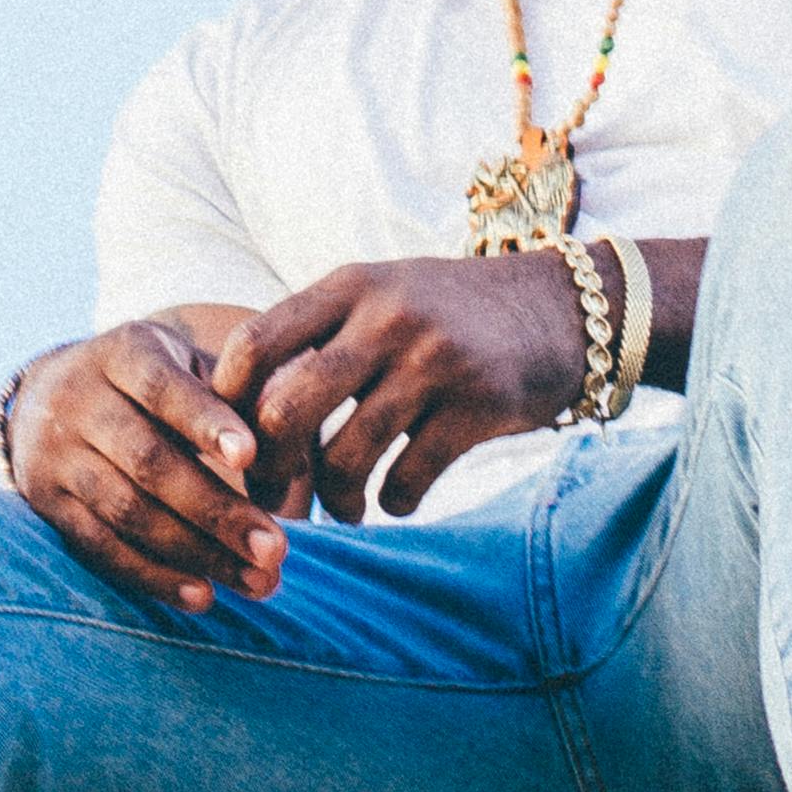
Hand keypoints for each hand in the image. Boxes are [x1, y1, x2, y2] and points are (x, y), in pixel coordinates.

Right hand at [4, 320, 290, 610]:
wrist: (44, 396)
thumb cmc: (149, 383)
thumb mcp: (183, 363)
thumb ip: (235, 394)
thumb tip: (293, 447)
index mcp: (124, 352)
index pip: (164, 388)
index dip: (206, 422)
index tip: (251, 457)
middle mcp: (80, 399)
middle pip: (148, 461)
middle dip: (216, 510)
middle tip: (277, 549)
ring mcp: (56, 454)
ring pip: (126, 511)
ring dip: (196, 553)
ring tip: (256, 581)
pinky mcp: (45, 504)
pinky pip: (98, 547)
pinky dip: (152, 576)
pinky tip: (203, 596)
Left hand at [219, 252, 588, 522]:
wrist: (562, 309)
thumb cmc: (450, 312)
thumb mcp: (382, 293)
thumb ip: (319, 333)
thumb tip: (240, 412)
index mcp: (349, 285)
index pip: (254, 344)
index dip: (229, 404)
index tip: (234, 441)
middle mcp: (385, 318)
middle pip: (287, 409)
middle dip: (271, 468)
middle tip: (275, 495)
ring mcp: (432, 362)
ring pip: (345, 456)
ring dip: (336, 499)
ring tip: (346, 506)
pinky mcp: (477, 407)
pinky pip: (408, 479)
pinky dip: (394, 502)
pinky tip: (398, 498)